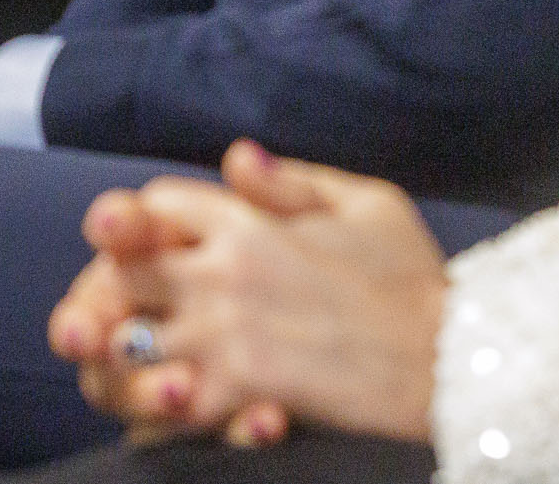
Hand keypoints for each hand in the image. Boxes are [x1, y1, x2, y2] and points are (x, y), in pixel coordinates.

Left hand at [48, 141, 446, 445]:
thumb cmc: (413, 280)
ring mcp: (228, 335)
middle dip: (105, 284)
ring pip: (128, 338)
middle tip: (106, 306)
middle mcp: (226, 272)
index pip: (157, 203)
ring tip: (115, 355)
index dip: (139, 220)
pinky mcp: (242, 391)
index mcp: (250, 222)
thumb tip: (235, 156)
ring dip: (113, 348)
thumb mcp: (365, 203)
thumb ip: (291, 181)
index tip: (138, 241)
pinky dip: (151, 403)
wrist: (453, 358)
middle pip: (122, 268)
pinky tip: (158, 400)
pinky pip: (166, 401)